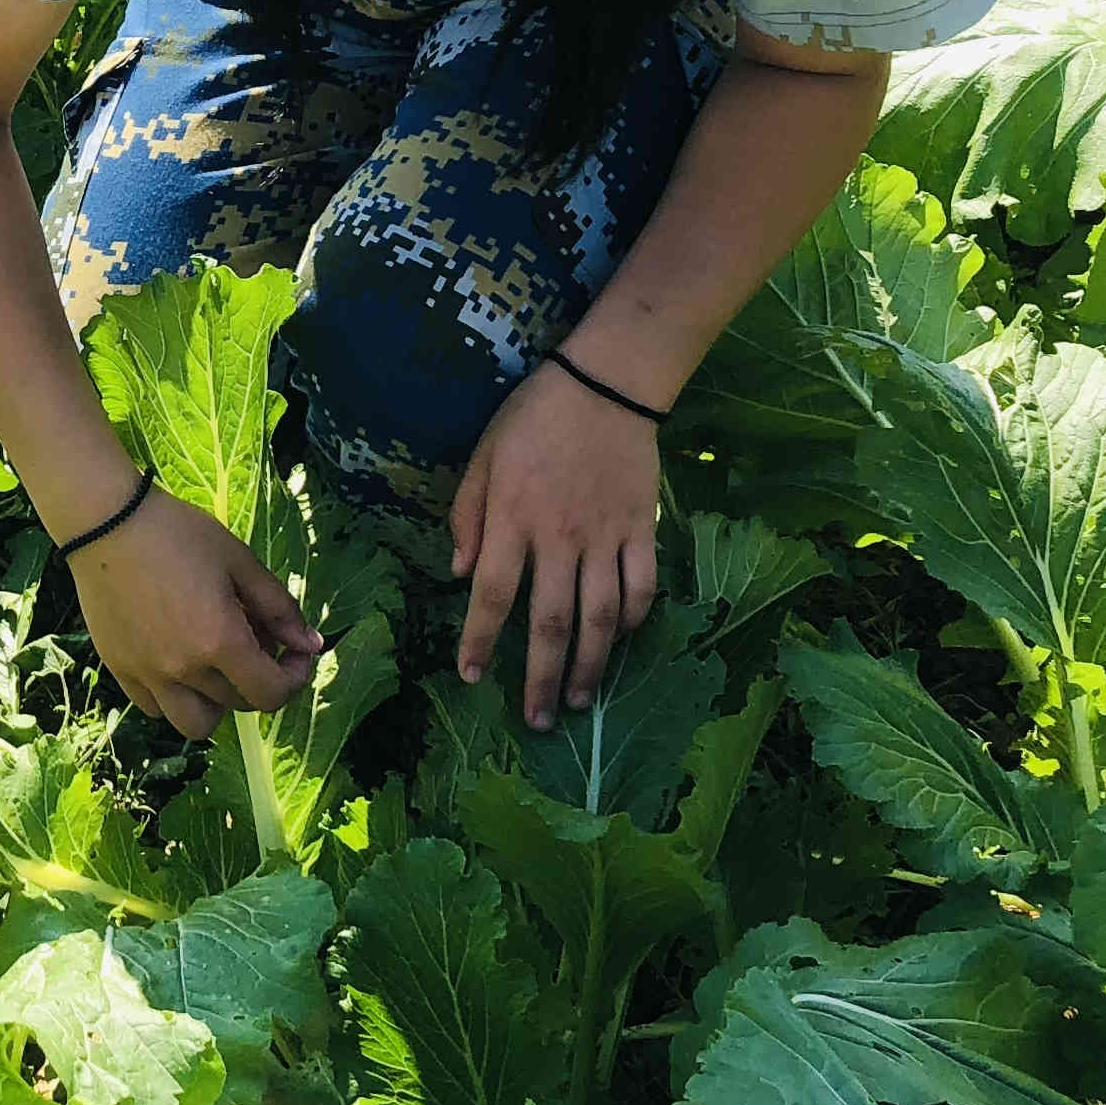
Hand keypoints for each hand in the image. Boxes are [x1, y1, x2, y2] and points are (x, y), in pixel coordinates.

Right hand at [72, 484, 322, 739]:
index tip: (293, 653)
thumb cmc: (178, 532)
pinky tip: (176, 661)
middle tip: (254, 641)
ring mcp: (147, 675)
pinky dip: (174, 697)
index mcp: (220, 642)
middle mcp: (184, 670)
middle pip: (239, 705)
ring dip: (215, 703)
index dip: (293, 678)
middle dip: (259, 679)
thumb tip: (312, 645)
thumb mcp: (239, 560)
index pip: (271, 693)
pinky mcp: (119, 670)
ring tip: (213, 666)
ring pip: (195, 724)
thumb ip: (279, 607)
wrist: (105, 522)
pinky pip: (154, 708)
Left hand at [451, 362, 660, 730]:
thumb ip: (468, 516)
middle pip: (551, 623)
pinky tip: (622, 640)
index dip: (480, 641)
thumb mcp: (483, 456)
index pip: (494, 596)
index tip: (471, 677)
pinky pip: (642, 587)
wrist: (605, 383)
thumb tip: (463, 576)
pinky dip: (634, 619)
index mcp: (513, 520)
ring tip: (581, 701)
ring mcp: (606, 537)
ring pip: (600, 618)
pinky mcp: (642, 529)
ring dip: (591, 666)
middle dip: (541, 678)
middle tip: (537, 721)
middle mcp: (559, 538)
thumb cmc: (534, 417)